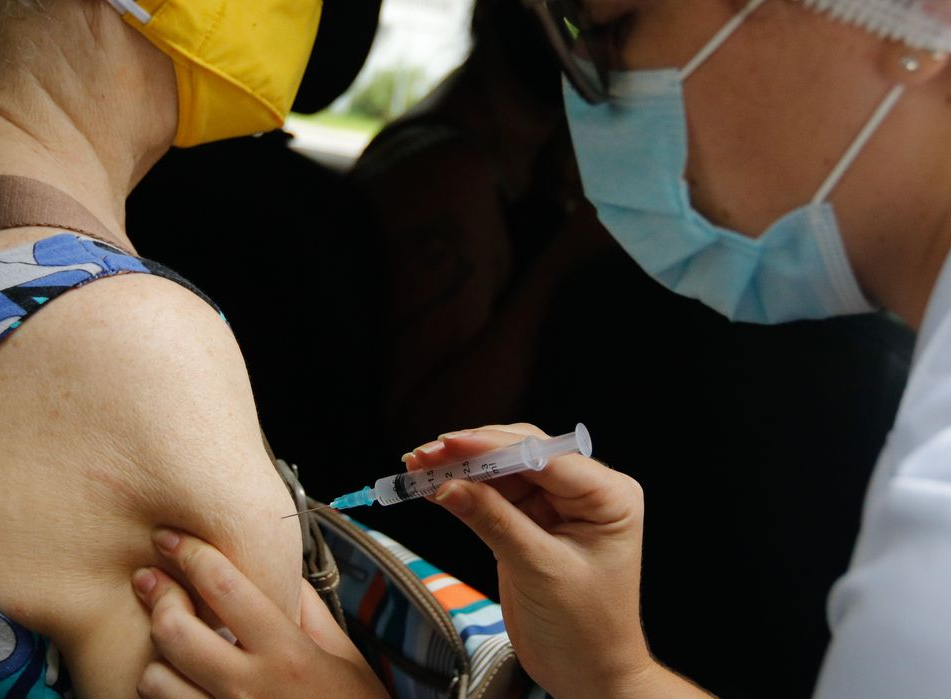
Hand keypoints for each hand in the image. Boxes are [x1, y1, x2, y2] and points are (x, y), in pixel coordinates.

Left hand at [131, 529, 388, 698]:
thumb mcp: (345, 657)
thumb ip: (310, 611)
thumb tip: (283, 567)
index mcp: (288, 654)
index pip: (225, 589)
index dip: (191, 554)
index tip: (171, 537)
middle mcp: (251, 687)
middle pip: (175, 630)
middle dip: (157, 597)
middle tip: (152, 581)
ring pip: (154, 680)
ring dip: (156, 656)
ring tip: (168, 645)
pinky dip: (163, 693)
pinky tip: (176, 681)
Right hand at [406, 423, 650, 698]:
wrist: (588, 674)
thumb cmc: (585, 629)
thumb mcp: (539, 570)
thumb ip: (493, 520)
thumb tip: (447, 485)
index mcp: (608, 496)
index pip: (544, 456)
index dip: (493, 446)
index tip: (449, 443)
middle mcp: (586, 491)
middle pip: (521, 454)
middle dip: (471, 453)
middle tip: (425, 455)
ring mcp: (557, 505)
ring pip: (502, 470)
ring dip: (460, 468)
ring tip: (418, 466)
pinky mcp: (532, 521)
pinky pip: (494, 495)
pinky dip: (463, 490)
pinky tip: (432, 485)